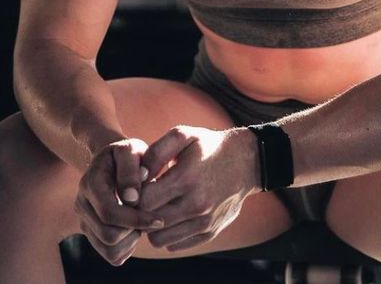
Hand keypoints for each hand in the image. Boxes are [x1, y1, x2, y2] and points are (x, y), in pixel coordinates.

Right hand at [74, 137, 164, 265]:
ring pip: (109, 249)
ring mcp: (85, 220)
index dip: (136, 219)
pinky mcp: (92, 233)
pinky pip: (111, 255)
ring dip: (131, 240)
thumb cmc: (127, 153)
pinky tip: (135, 227)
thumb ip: (131, 171)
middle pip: (109, 235)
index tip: (159, 218)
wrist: (114, 159)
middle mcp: (82, 204)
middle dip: (135, 229)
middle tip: (151, 216)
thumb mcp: (131, 150)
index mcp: (90, 183)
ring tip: (142, 220)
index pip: (110, 213)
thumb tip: (131, 199)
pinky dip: (127, 247)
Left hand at [137, 125, 258, 252]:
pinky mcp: (210, 232)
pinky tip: (172, 215)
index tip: (139, 185)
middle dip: (140, 212)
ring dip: (153, 226)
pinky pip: (175, 245)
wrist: (245, 161)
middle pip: (149, 222)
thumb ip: (156, 152)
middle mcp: (196, 204)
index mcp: (186, 178)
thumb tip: (138, 176)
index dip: (135, 194)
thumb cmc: (208, 146)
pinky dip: (168, 234)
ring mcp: (204, 221)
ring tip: (157, 207)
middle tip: (145, 198)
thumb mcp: (183, 136)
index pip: (143, 200)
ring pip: (159, 240)